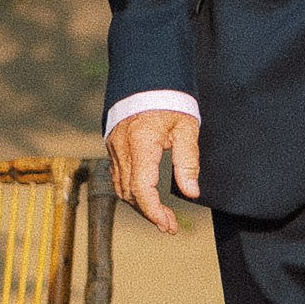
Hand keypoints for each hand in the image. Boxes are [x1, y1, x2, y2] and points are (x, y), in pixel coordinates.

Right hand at [107, 108, 200, 233]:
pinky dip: (131, 191)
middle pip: (129, 193)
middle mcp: (122, 148)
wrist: (147, 77)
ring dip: (140, 205)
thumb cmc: (170, 100)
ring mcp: (113, 147)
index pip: (141, 189)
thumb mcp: (187, 128)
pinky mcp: (112, 146)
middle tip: (169, 225)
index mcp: (140, 143)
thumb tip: (191, 193)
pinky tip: (147, 197)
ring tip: (162, 216)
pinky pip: (118, 176)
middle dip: (149, 213)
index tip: (168, 225)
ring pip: (121, 187)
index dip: (154, 212)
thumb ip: (188, 161)